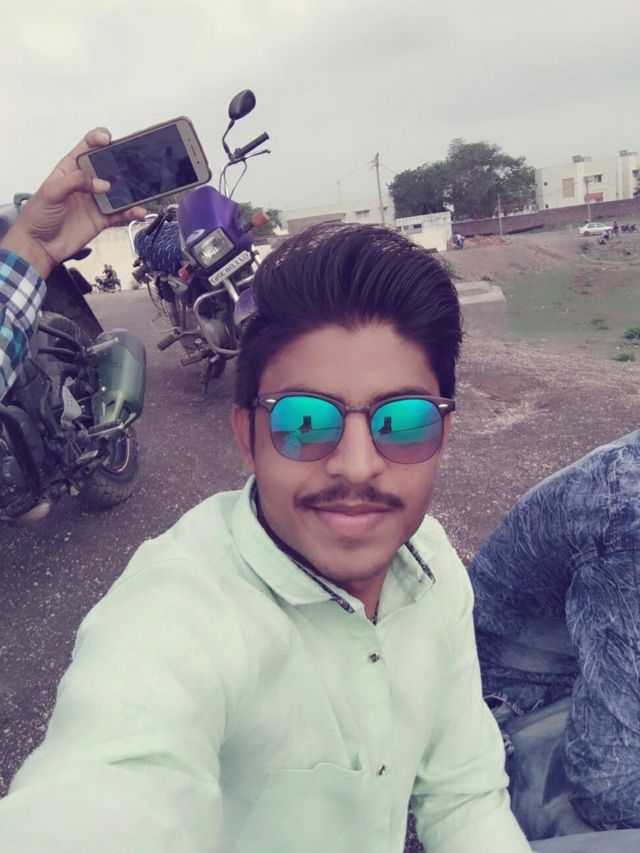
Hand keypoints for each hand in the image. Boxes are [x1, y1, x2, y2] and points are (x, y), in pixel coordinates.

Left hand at [1, 128, 146, 278]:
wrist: (39, 245)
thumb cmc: (38, 215)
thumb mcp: (51, 191)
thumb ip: (76, 182)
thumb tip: (103, 184)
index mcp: (71, 169)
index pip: (87, 148)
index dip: (98, 139)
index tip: (108, 139)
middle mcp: (86, 183)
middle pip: (108, 167)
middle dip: (122, 162)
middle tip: (135, 161)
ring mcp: (95, 201)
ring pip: (119, 191)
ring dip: (131, 189)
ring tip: (142, 188)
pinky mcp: (102, 219)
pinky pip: (121, 213)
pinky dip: (132, 212)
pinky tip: (139, 211)